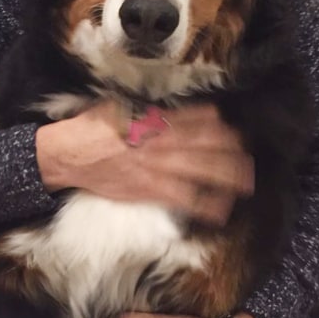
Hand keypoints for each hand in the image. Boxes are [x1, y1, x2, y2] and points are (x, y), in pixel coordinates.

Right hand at [35, 101, 253, 224]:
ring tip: (247, 181)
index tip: (234, 131)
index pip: (198, 121)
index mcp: (156, 119)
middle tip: (249, 157)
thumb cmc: (92, 128)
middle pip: (208, 145)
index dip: (219, 127)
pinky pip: (185, 198)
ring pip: (203, 170)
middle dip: (232, 152)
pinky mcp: (150, 190)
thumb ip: (147, 111)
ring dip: (228, 176)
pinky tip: (222, 210)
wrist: (69, 155)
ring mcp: (159, 167)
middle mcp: (163, 142)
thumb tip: (166, 110)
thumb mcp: (120, 107)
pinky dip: (205, 205)